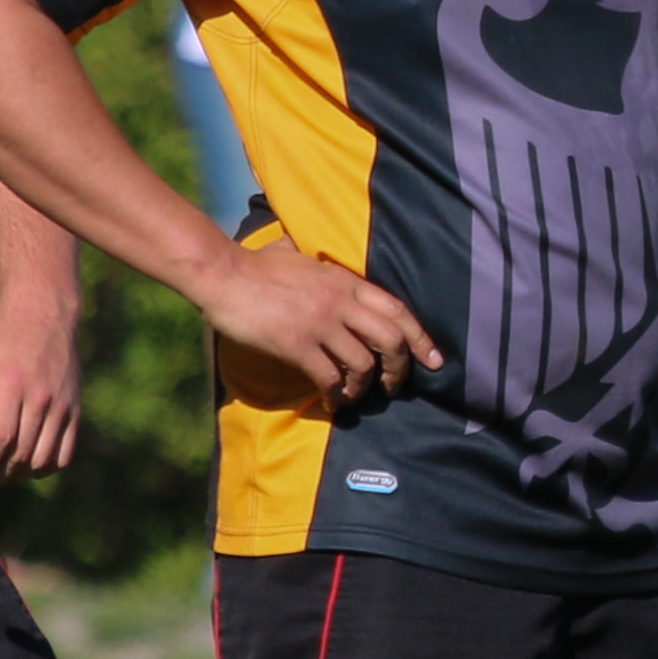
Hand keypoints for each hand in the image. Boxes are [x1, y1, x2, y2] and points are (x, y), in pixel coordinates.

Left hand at [0, 303, 82, 481]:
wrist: (43, 321)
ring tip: (3, 473)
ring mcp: (62, 408)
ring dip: (20, 476)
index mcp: (11, 387)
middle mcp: (40, 399)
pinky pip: (64, 455)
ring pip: (42, 461)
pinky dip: (45, 468)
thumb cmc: (2, 348)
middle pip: (21, 455)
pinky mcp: (76, 413)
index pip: (0, 440)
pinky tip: (29, 465)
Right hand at [195, 235, 441, 410]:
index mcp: (346, 280)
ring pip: (363, 364)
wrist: (222, 273)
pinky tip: (331, 403)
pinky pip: (329, 378)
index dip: (422, 338)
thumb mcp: (303, 256)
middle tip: (395, 386)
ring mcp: (319, 324)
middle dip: (400, 369)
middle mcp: (340, 302)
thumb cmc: (258, 265)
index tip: (435, 360)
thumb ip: (325, 265)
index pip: (398, 310)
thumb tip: (329, 263)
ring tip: (356, 396)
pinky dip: (336, 396)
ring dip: (364, 386)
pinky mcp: (296, 345)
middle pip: (391, 340)